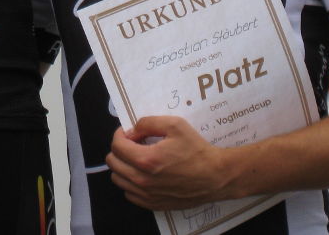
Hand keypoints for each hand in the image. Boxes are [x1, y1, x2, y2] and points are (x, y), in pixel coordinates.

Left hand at [106, 117, 231, 209]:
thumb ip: (148, 122)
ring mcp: (147, 195)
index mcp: (146, 160)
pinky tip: (144, 174)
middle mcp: (143, 180)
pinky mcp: (154, 204)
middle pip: (113, 163)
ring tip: (138, 158)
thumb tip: (132, 130)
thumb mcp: (174, 125)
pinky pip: (129, 194)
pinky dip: (130, 182)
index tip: (130, 131)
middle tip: (134, 143)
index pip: (116, 146)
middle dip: (119, 149)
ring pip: (118, 180)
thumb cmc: (196, 150)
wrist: (215, 176)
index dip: (120, 134)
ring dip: (123, 166)